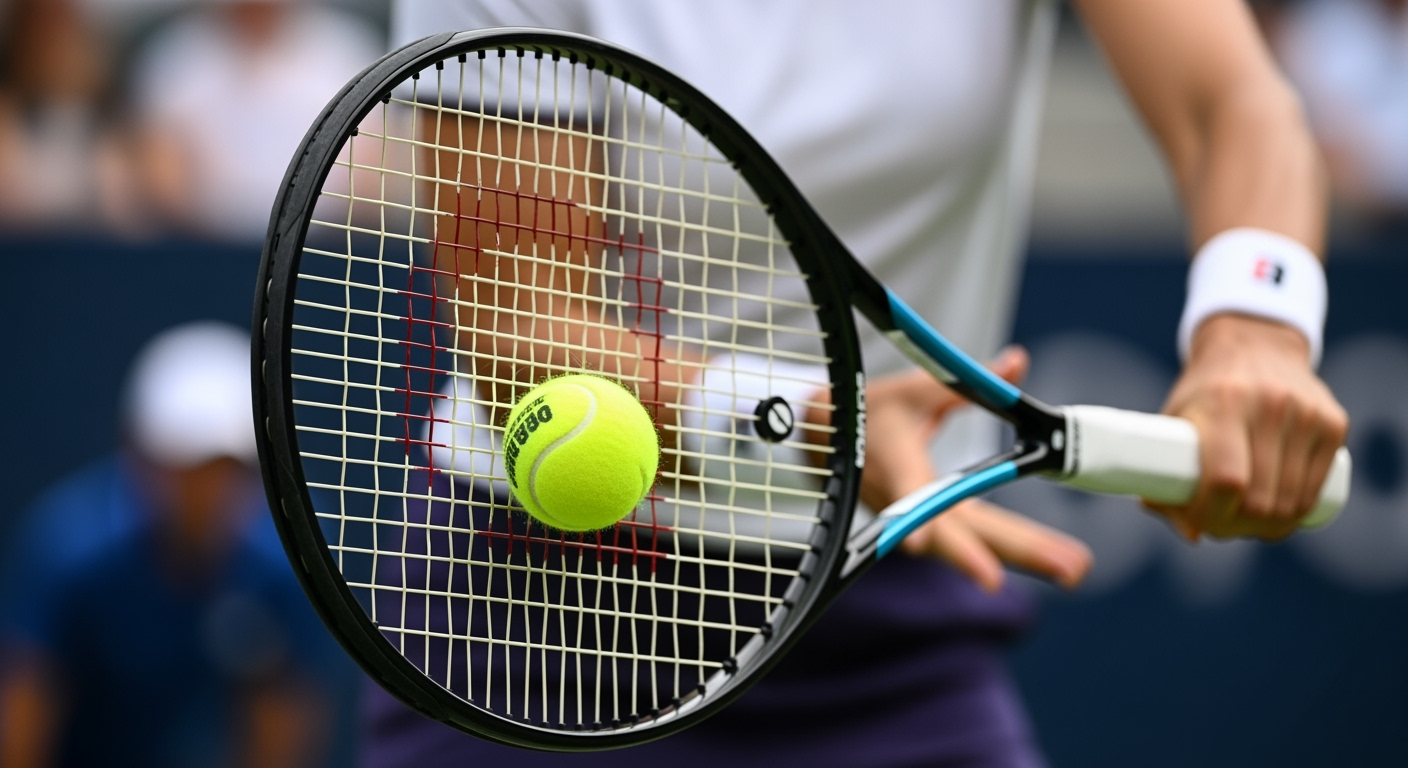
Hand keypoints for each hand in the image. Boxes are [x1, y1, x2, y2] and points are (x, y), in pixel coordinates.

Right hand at [815, 347, 1091, 591]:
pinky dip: (1012, 551)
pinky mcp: (929, 528)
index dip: (919, 522)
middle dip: (1018, 552)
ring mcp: (918, 520)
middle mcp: (907, 502)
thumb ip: (965, 382)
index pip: (908, 496)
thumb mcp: (916, 389)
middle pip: (963, 534)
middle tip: (1070, 569)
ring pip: (974, 545)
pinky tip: (1051, 559)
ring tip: (1072, 569)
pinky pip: (973, 544)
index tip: (925, 546)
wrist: (830, 441)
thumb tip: (1016, 363)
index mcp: (895, 464)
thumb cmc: (871, 411)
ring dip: (1025, 556)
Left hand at [1150, 314, 1348, 539]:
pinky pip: (1316, 489)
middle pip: (1260, 500)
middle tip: (1218, 527)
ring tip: (1243, 523)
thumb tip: (1189, 533)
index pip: (1226, 480)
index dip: (1211, 515)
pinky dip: (1295, 513)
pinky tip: (1276, 515)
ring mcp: (1307, 415)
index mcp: (1223, 403)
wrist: (1255, 343)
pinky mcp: (1333, 423)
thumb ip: (1168, 472)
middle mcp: (1270, 406)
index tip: (1198, 522)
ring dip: (1266, 527)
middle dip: (1236, 527)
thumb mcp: (1176, 419)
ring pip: (1291, 503)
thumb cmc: (1205, 390)